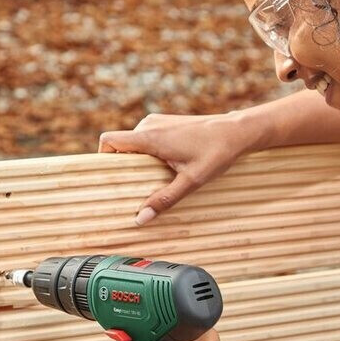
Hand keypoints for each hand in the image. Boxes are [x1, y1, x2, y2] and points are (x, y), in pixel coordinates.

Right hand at [98, 112, 252, 224]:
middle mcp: (149, 125)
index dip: (102, 158)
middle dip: (124, 166)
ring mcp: (158, 121)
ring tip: (154, 178)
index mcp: (149, 137)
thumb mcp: (190, 181)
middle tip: (135, 187)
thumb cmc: (216, 153)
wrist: (237, 131)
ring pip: (134, 143)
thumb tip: (140, 219)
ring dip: (138, 160)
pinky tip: (166, 166)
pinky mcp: (166, 122)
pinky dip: (148, 153)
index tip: (109, 177)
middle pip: (120, 145)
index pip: (109, 141)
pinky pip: (146, 138)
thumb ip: (164, 200)